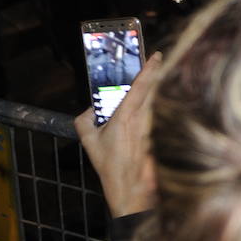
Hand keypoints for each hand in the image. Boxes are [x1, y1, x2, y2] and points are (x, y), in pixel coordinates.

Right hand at [74, 51, 162, 216]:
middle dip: (153, 73)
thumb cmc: (108, 163)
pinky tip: (147, 104)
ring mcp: (149, 126)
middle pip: (150, 89)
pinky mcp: (152, 133)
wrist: (126, 184)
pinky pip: (152, 113)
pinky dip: (150, 105)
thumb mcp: (88, 140)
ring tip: (150, 78)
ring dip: (151, 89)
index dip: (149, 69)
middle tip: (154, 60)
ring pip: (152, 100)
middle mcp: (141, 119)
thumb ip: (84, 119)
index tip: (156, 55)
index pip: (140, 86)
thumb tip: (90, 109)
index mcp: (125, 116)